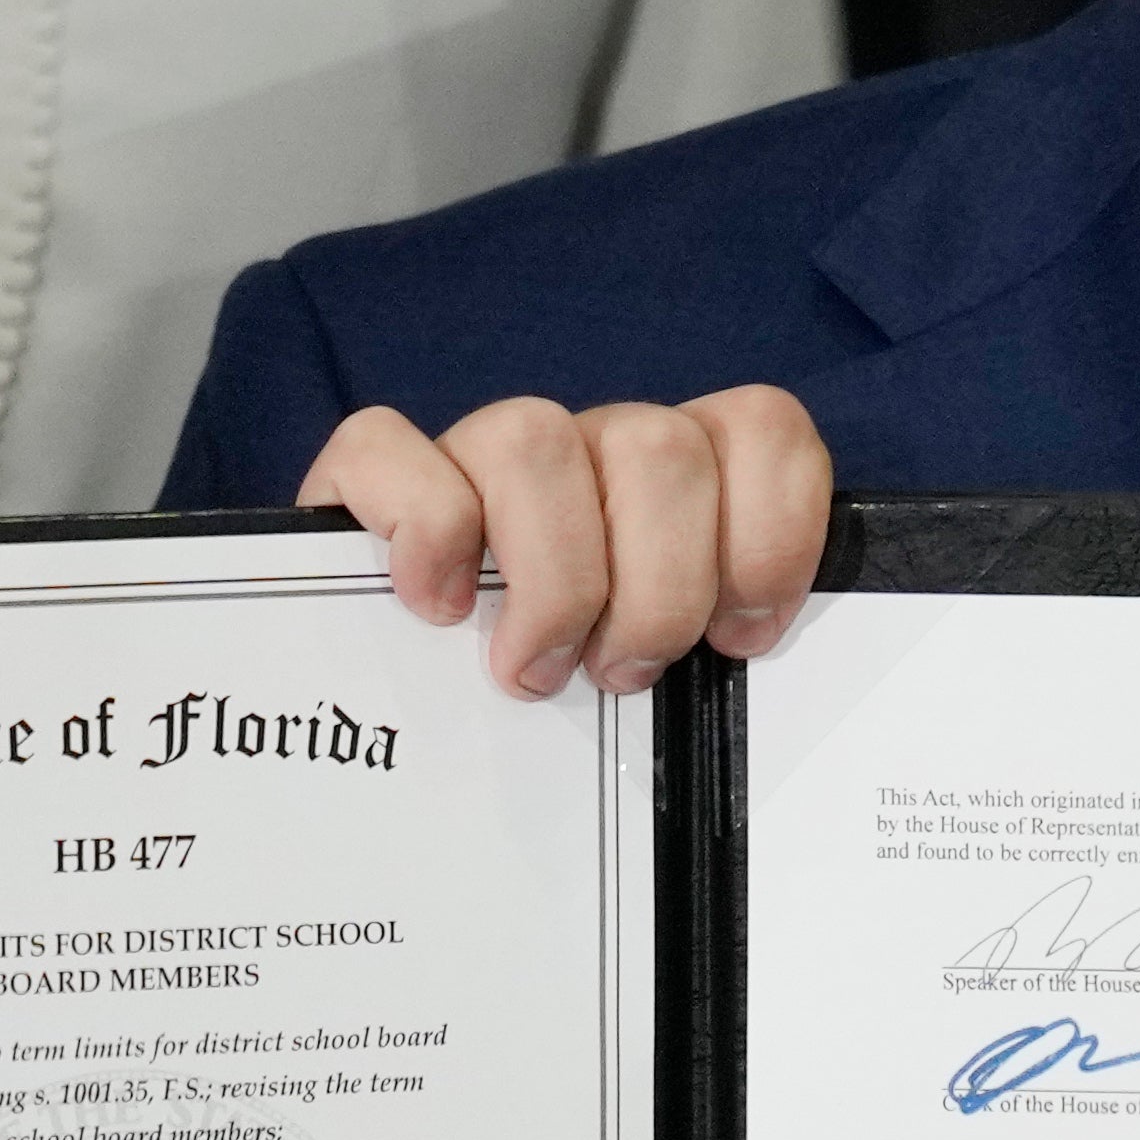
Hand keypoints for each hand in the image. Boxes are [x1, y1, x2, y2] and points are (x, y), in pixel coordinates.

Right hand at [300, 388, 833, 693]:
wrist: (389, 713)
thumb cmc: (558, 692)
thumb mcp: (660, 672)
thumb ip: (717, 651)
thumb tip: (760, 678)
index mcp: (677, 477)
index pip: (761, 427)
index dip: (770, 533)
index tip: (739, 636)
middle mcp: (587, 446)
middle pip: (660, 449)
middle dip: (658, 589)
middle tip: (622, 677)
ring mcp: (478, 447)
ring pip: (535, 438)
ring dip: (553, 578)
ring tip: (535, 668)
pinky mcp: (368, 471)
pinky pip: (389, 446)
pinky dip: (426, 533)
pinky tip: (437, 607)